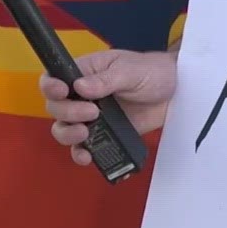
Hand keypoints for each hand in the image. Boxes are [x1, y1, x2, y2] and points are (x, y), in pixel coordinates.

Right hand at [39, 49, 176, 166]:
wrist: (176, 94)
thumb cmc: (152, 72)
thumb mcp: (130, 70)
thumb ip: (106, 80)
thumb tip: (80, 87)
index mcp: (85, 72)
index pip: (54, 78)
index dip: (50, 86)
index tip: (63, 92)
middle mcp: (82, 95)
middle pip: (56, 107)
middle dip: (67, 112)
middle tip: (91, 112)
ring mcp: (91, 117)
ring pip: (64, 130)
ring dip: (68, 135)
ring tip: (86, 133)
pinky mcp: (103, 135)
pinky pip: (84, 148)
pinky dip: (81, 154)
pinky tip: (88, 156)